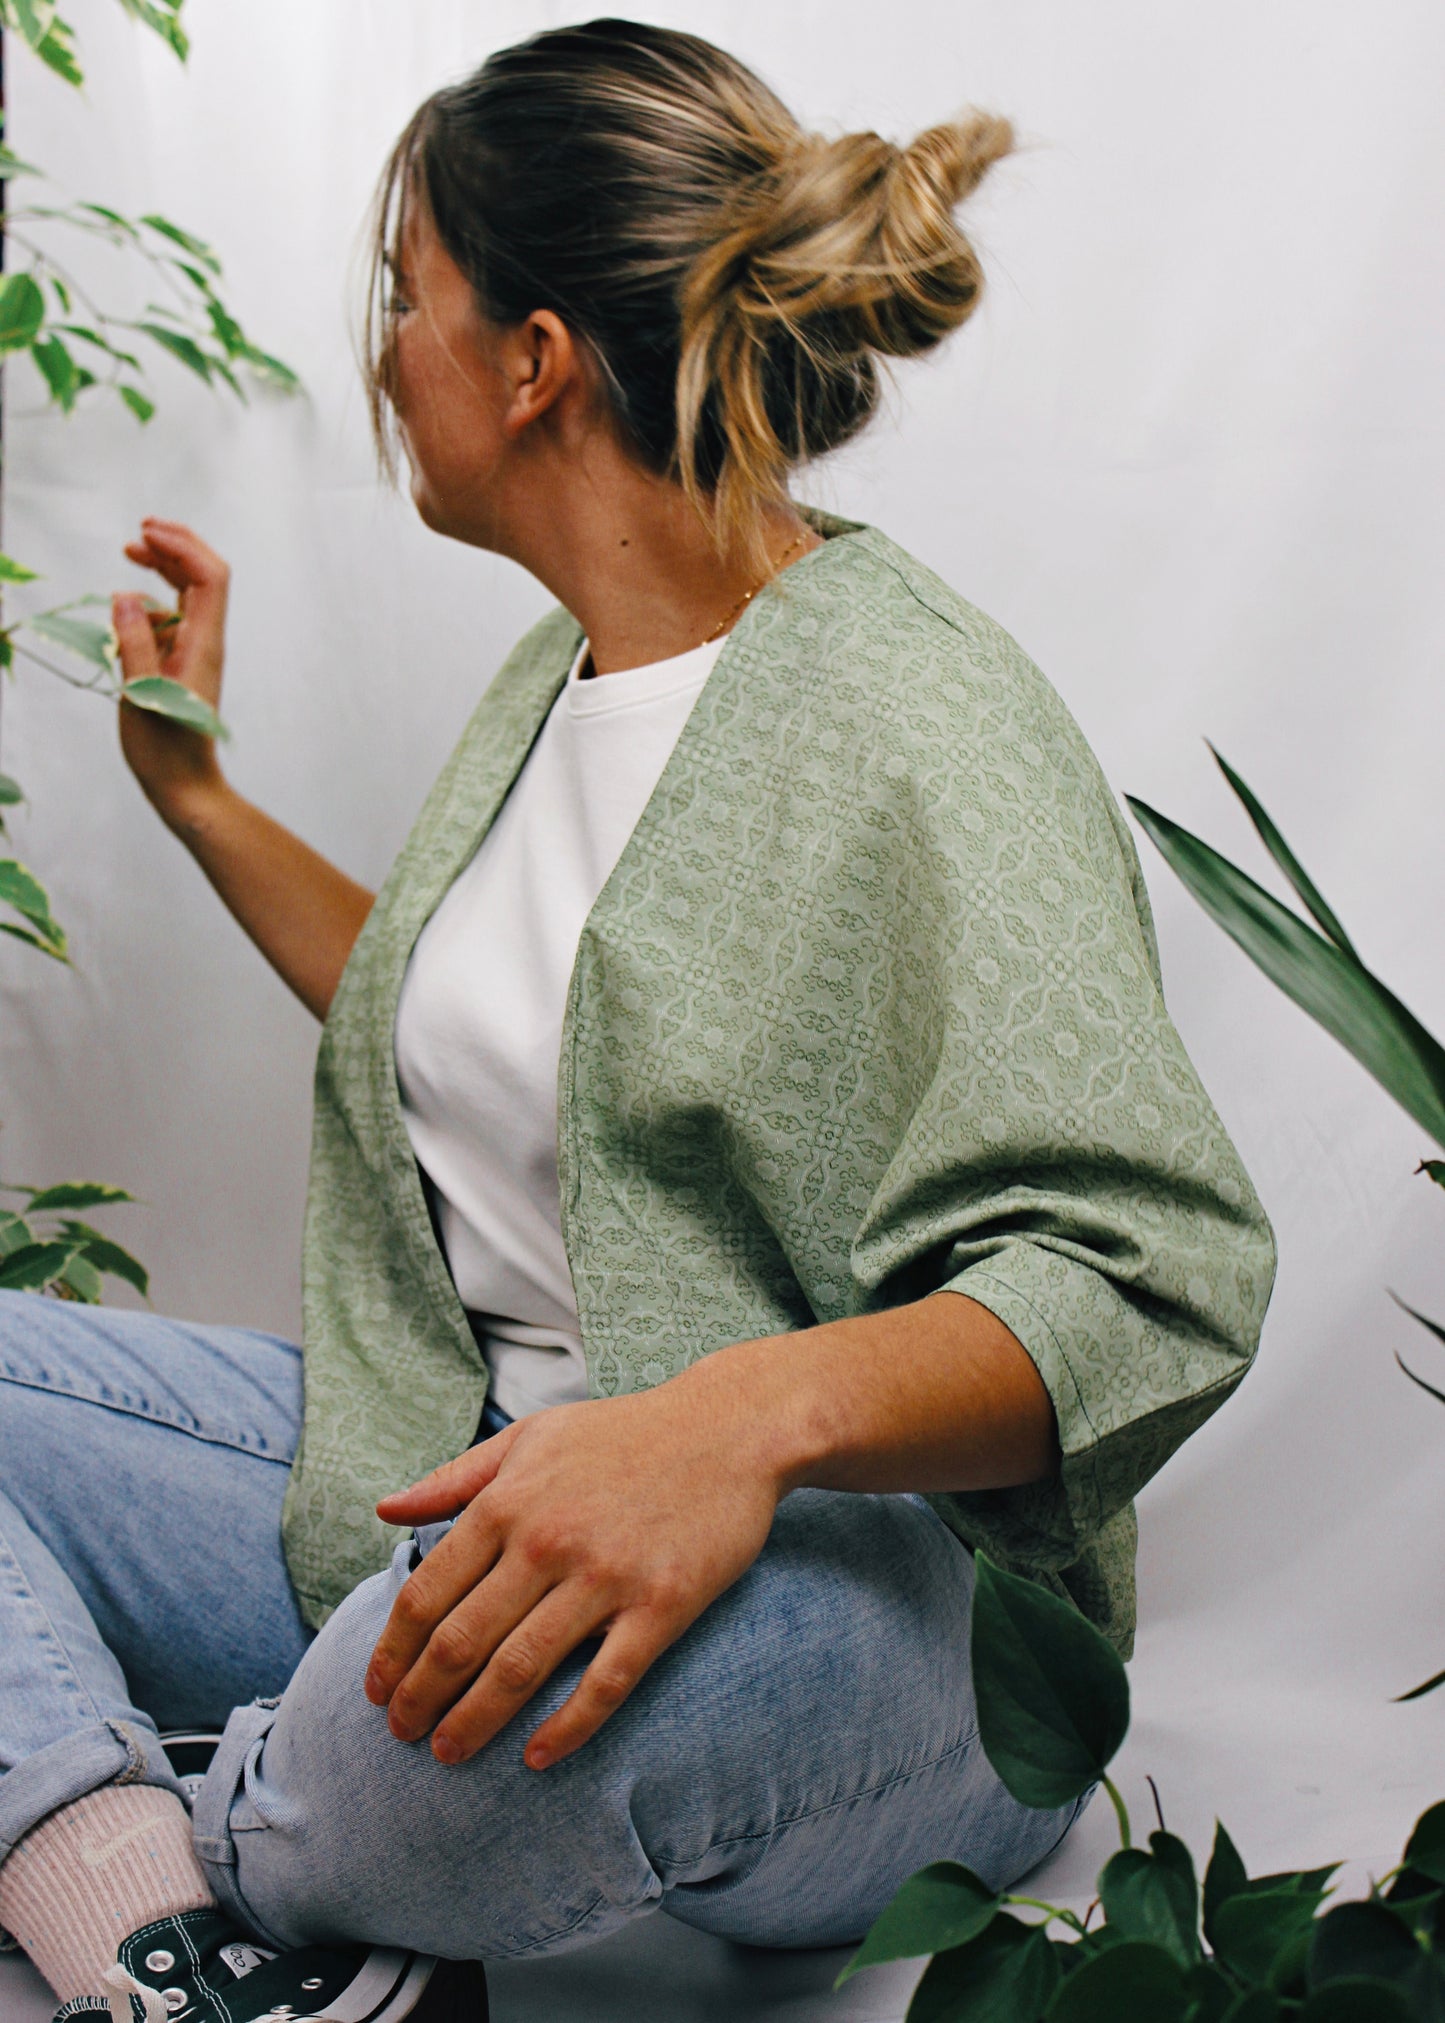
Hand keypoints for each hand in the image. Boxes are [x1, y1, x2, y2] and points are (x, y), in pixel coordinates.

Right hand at [113, 518, 229, 823]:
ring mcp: (197, 653)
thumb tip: (125, 596)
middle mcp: (206, 643)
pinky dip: (154, 605)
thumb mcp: (143, 694)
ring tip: (131, 554)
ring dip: (163, 571)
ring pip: (188, 597)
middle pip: (204, 578)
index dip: (183, 546)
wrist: (185, 786)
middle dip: (175, 548)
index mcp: (204, 645)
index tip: (147, 533)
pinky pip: (175, 622)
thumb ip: (134, 643)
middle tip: (139, 534)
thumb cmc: (166, 749)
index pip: (209, 578)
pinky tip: (128, 611)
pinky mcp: (184, 665)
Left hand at [363, 1373, 784, 1769]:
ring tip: (447, 1754)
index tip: (375, 1692)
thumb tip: (384, 1511)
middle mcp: (547, 1541)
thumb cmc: (622, 1433)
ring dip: (474, 1722)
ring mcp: (606, 1576)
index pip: (426, 1594)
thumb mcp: (529, 1437)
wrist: (728, 1427)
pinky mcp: (662, 1605)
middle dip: (420, 1698)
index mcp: (508, 1501)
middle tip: (402, 1734)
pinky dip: (566, 1728)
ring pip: (520, 1669)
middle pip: (461, 1641)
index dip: (391, 1653)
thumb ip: (454, 1478)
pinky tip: (536, 1757)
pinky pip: (605, 1683)